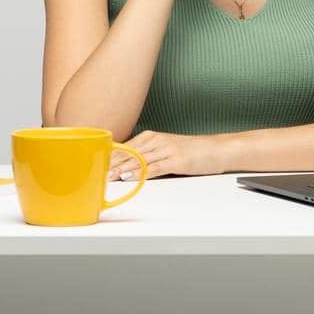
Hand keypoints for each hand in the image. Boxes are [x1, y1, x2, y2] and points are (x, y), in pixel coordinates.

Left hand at [108, 130, 227, 180]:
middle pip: (129, 154)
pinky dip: (140, 173)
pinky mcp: (177, 161)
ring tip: (108, 177)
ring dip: (122, 170)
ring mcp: (167, 150)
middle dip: (112, 164)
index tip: (96, 165)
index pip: (125, 147)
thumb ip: (149, 155)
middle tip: (96, 173)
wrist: (217, 149)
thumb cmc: (192, 151)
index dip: (110, 157)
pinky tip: (130, 177)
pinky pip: (155, 168)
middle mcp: (157, 141)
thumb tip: (127, 167)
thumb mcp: (167, 148)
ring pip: (139, 160)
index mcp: (152, 136)